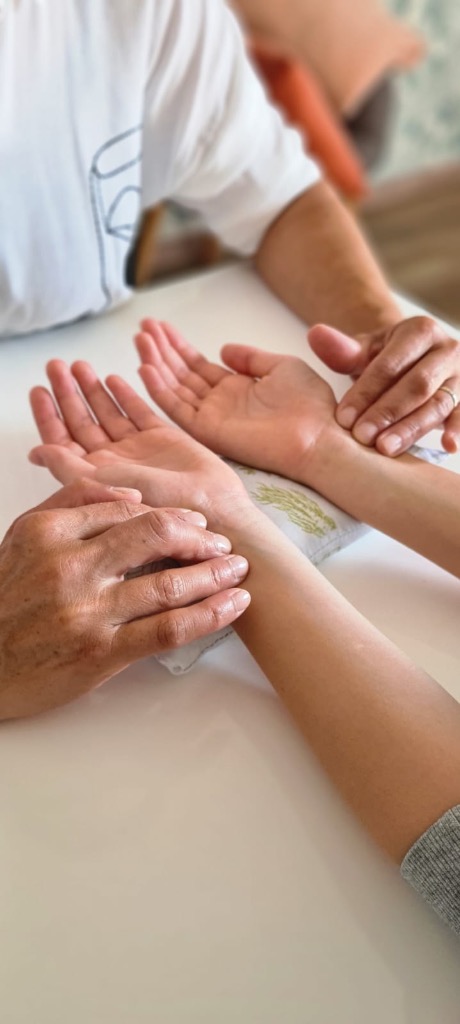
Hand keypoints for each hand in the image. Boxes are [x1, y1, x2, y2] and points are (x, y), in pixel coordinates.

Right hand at [0, 495, 249, 719]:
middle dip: (200, 536)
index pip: (126, 509)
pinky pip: (168, 628)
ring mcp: (88, 611)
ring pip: (169, 582)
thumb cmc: (6, 603)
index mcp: (49, 532)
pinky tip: (231, 605)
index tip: (193, 522)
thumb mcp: (24, 538)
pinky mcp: (102, 652)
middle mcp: (70, 567)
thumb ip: (73, 504)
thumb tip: (131, 494)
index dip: (170, 514)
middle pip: (154, 534)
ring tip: (237, 570)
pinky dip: (209, 615)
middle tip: (221, 543)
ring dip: (214, 574)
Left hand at [29, 357, 253, 526]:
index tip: (38, 389)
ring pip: (108, 413)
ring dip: (93, 390)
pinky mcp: (162, 438)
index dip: (49, 415)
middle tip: (55, 366)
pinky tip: (113, 379)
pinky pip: (139, 412)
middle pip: (82, 421)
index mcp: (94, 475)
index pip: (63, 441)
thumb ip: (68, 467)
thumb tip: (34, 452)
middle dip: (68, 393)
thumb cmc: (157, 504)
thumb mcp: (104, 485)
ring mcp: (137, 449)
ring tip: (80, 366)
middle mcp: (113, 461)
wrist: (207, 506)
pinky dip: (126, 395)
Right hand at [134, 319, 337, 479]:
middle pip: (180, 373)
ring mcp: (212, 417)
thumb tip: (223, 349)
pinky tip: (145, 367)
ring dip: (155, 363)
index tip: (159, 326)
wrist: (318, 435)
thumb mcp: (281, 367)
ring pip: (174, 387)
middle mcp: (219, 403)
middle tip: (142, 327)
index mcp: (236, 388)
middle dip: (161, 349)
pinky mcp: (208, 431)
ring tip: (139, 339)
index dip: (178, 345)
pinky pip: (176, 409)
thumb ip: (250, 358)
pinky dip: (159, 389)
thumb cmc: (309, 404)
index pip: (198, 365)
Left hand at [308, 317, 459, 455]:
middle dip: (388, 412)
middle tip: (362, 437)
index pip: (391, 363)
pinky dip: (457, 429)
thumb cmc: (388, 361)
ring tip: (386, 448)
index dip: (366, 391)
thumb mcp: (366, 352)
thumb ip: (342, 349)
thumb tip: (315, 335)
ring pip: (440, 403)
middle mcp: (447, 350)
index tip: (343, 418)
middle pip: (418, 384)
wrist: (418, 363)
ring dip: (413, 428)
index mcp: (419, 331)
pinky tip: (447, 446)